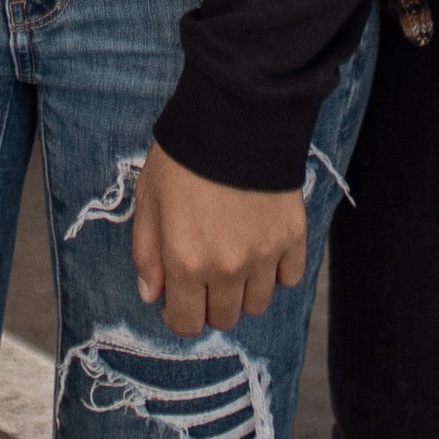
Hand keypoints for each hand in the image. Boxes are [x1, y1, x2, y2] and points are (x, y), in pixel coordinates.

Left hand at [130, 143, 305, 337]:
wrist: (235, 114)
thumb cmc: (183, 155)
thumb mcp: (148, 198)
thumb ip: (146, 253)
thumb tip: (152, 296)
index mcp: (185, 262)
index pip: (186, 324)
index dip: (180, 314)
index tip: (180, 297)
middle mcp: (226, 268)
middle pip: (224, 318)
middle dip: (211, 302)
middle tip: (207, 271)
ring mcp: (263, 255)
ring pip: (257, 305)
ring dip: (244, 290)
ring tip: (236, 257)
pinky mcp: (292, 238)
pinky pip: (289, 278)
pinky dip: (277, 270)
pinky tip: (262, 245)